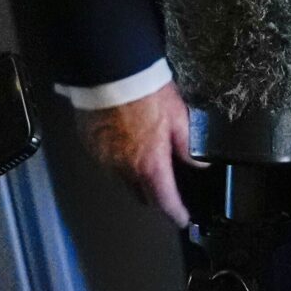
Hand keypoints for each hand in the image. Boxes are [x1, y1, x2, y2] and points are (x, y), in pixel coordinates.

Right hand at [74, 81, 195, 226]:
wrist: (111, 73)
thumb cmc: (147, 93)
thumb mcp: (179, 117)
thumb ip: (188, 146)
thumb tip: (200, 164)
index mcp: (149, 165)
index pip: (164, 201)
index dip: (175, 213)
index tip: (182, 218)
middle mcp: (123, 169)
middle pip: (141, 196)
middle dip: (155, 196)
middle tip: (166, 186)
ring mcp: (103, 159)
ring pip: (121, 182)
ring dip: (134, 179)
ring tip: (144, 162)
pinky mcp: (90, 147)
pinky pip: (106, 164)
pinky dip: (117, 163)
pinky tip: (125, 145)